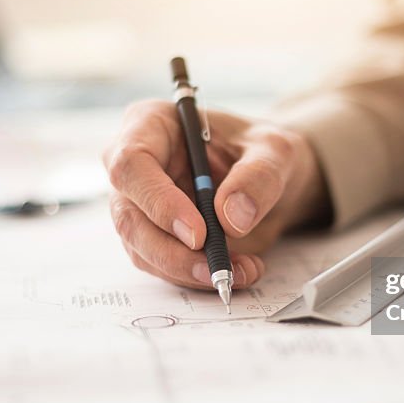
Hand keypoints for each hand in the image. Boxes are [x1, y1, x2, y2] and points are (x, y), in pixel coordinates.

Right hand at [103, 100, 328, 289]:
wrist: (268, 179)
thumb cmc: (262, 151)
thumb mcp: (275, 151)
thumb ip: (259, 176)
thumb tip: (232, 218)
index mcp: (151, 125)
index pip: (132, 164)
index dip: (159, 202)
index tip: (198, 234)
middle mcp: (134, 166)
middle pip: (128, 216)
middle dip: (171, 251)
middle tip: (216, 268)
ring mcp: (138, 205)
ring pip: (141, 249)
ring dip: (188, 270)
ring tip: (242, 269)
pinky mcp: (151, 237)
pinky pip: (163, 266)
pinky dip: (198, 277)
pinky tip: (239, 270)